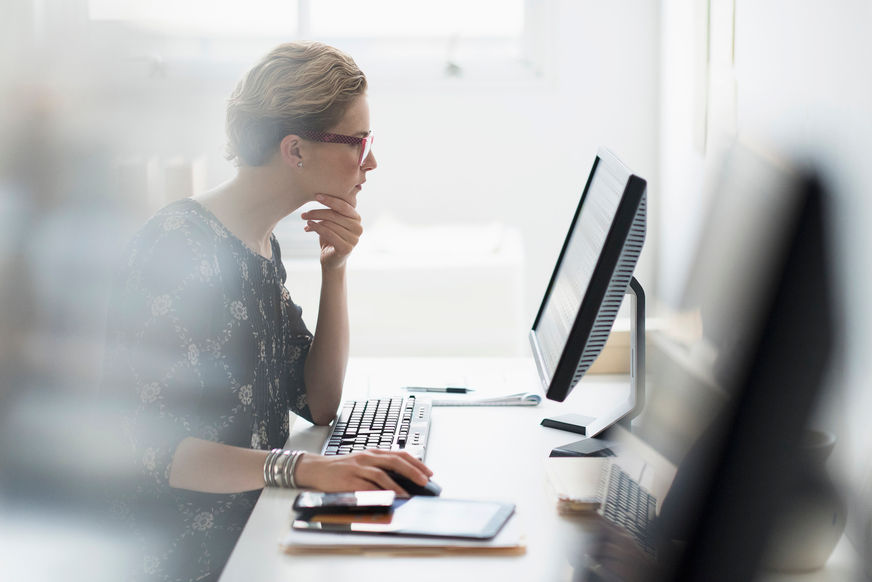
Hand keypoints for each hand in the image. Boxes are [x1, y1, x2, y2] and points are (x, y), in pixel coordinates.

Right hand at [293, 450, 433, 495]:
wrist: (317, 469)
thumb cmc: (343, 468)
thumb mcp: (364, 462)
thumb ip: (381, 467)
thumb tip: (404, 478)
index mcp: (373, 453)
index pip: (399, 454)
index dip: (416, 463)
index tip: (429, 472)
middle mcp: (367, 457)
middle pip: (394, 461)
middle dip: (412, 471)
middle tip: (425, 481)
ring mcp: (357, 468)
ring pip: (381, 474)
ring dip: (396, 485)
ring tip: (408, 494)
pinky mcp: (348, 480)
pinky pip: (366, 487)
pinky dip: (377, 493)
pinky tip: (386, 498)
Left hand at [301, 194, 362, 269]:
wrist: (332, 259)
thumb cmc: (331, 237)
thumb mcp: (332, 222)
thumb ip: (332, 210)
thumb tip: (318, 194)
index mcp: (356, 218)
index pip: (343, 206)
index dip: (330, 200)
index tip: (316, 196)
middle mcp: (358, 228)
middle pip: (335, 215)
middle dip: (317, 212)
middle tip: (304, 213)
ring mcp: (354, 239)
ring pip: (330, 224)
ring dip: (314, 221)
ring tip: (305, 220)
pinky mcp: (346, 248)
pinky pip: (329, 234)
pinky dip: (317, 228)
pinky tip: (308, 226)